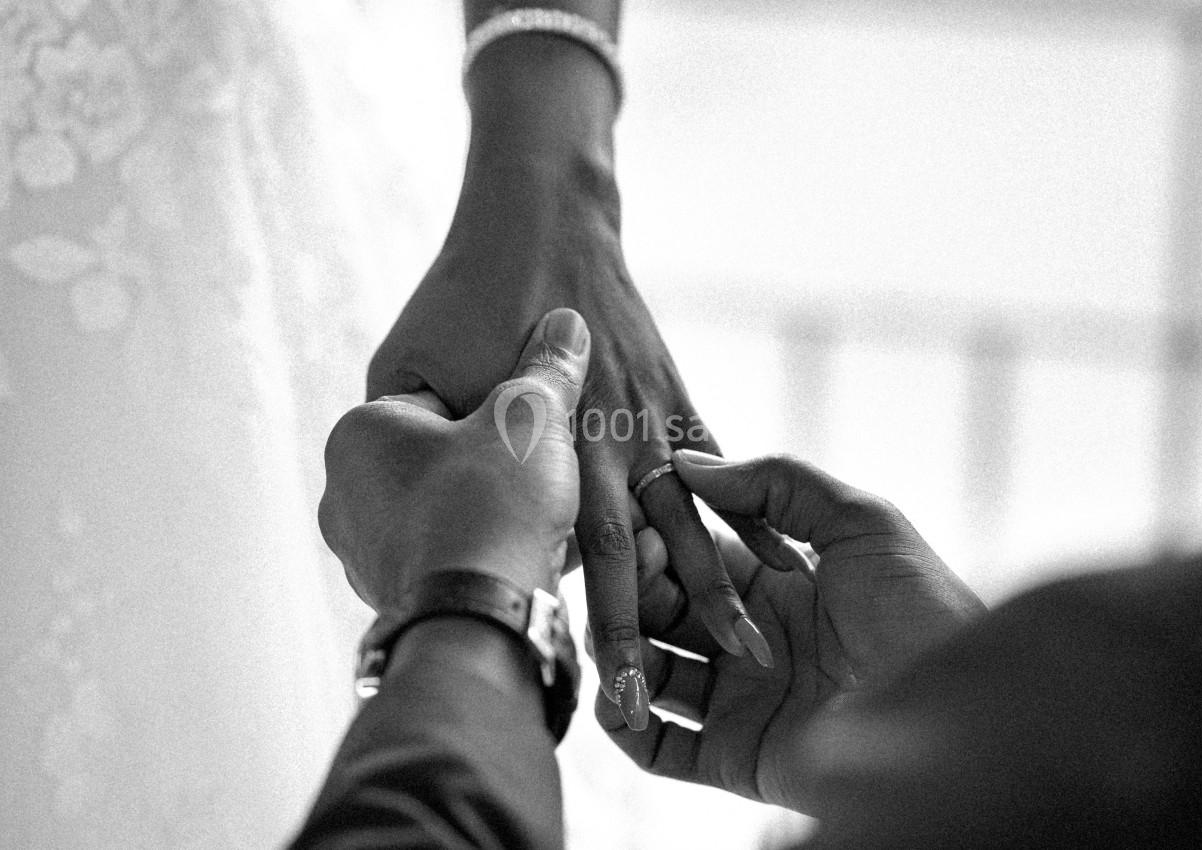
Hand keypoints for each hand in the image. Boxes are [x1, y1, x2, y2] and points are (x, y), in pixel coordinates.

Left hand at [321, 308, 589, 622]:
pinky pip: (452, 562)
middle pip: (439, 461)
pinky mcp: (400, 603)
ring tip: (546, 513)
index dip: (498, 407)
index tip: (535, 419)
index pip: (436, 402)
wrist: (484, 620)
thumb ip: (547, 367)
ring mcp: (367, 557)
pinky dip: (489, 555)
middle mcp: (346, 497)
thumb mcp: (530, 416)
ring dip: (494, 511)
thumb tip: (569, 321)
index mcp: (360, 436)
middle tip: (544, 465)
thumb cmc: (493, 503)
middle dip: (494, 462)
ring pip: (444, 514)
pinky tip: (533, 552)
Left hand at [367, 137, 808, 732]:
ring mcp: (639, 423)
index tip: (552, 683)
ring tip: (751, 658)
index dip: (540, 617)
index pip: (529, 551)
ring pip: (680, 525)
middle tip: (644, 710)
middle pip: (612, 556)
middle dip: (629, 636)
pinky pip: (717, 473)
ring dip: (713, 595)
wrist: (539, 220)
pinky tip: (785, 569)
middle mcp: (587, 444)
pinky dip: (749, 522)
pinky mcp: (671, 402)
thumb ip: (407, 444)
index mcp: (515, 444)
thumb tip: (403, 514)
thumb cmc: (458, 297)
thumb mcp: (402, 368)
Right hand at [595, 451, 985, 813]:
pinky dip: (623, 723)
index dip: (664, 538)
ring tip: (607, 632)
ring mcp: (743, 699)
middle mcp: (754, 641)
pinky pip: (659, 746)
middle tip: (619, 571)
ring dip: (620, 649)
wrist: (961, 715)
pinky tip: (612, 694)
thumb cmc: (924, 610)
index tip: (638, 519)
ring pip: (652, 672)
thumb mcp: (863, 522)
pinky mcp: (736, 756)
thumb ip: (778, 483)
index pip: (697, 555)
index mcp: (780, 585)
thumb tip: (690, 463)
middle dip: (636, 590)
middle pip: (667, 611)